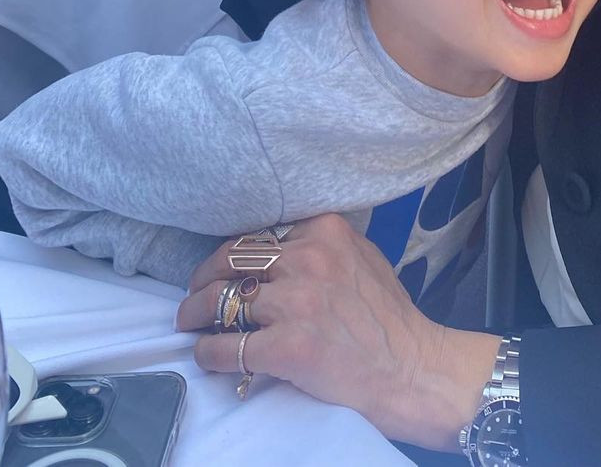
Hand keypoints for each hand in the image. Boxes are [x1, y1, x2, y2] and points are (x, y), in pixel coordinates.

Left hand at [176, 214, 497, 448]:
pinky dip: (209, 352)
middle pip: (230, 261)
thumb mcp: (361, 257)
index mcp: (325, 231)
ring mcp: (297, 303)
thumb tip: (273, 250)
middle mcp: (308, 259)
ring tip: (188, 323)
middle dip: (203, 278)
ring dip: (195, 314)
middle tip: (195, 295)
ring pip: (221, 302)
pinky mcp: (288, 347)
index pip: (257, 236)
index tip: (222, 270)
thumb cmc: (388, 317)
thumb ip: (320, 246)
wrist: (412, 369)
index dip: (232, 256)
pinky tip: (207, 355)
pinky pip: (228, 347)